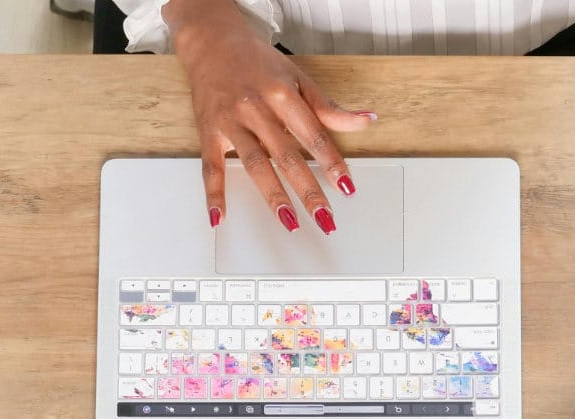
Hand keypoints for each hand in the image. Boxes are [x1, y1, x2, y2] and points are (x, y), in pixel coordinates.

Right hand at [164, 0, 374, 232]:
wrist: (211, 42)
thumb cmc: (257, 62)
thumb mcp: (297, 78)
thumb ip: (328, 107)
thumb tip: (365, 121)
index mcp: (281, 94)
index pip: (313, 135)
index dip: (332, 162)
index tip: (346, 187)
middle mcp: (256, 109)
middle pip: (286, 155)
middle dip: (307, 189)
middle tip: (324, 217)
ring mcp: (231, 123)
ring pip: (254, 164)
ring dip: (272, 195)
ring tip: (289, 220)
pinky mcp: (209, 134)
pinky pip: (211, 168)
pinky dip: (214, 194)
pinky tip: (219, 217)